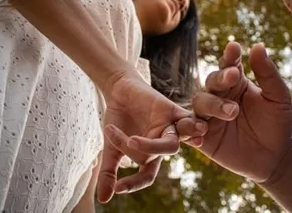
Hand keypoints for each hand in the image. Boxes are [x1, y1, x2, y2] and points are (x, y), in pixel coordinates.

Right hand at [97, 70, 206, 202]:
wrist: (120, 91)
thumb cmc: (118, 120)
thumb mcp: (111, 147)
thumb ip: (109, 171)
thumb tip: (103, 200)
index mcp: (149, 155)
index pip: (146, 175)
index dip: (134, 184)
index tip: (118, 188)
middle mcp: (162, 144)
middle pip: (160, 156)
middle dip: (144, 151)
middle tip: (128, 140)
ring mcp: (169, 128)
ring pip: (172, 144)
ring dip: (160, 144)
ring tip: (135, 140)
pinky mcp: (173, 110)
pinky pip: (186, 119)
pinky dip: (189, 123)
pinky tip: (185, 124)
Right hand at [129, 42, 291, 183]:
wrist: (275, 158)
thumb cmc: (278, 124)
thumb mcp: (278, 97)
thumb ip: (268, 73)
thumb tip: (258, 45)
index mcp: (237, 82)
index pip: (229, 65)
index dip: (229, 56)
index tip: (234, 48)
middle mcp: (220, 95)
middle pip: (211, 81)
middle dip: (220, 79)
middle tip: (234, 78)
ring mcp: (209, 116)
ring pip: (199, 102)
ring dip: (211, 104)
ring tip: (231, 112)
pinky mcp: (203, 136)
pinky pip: (187, 128)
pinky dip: (189, 128)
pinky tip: (201, 132)